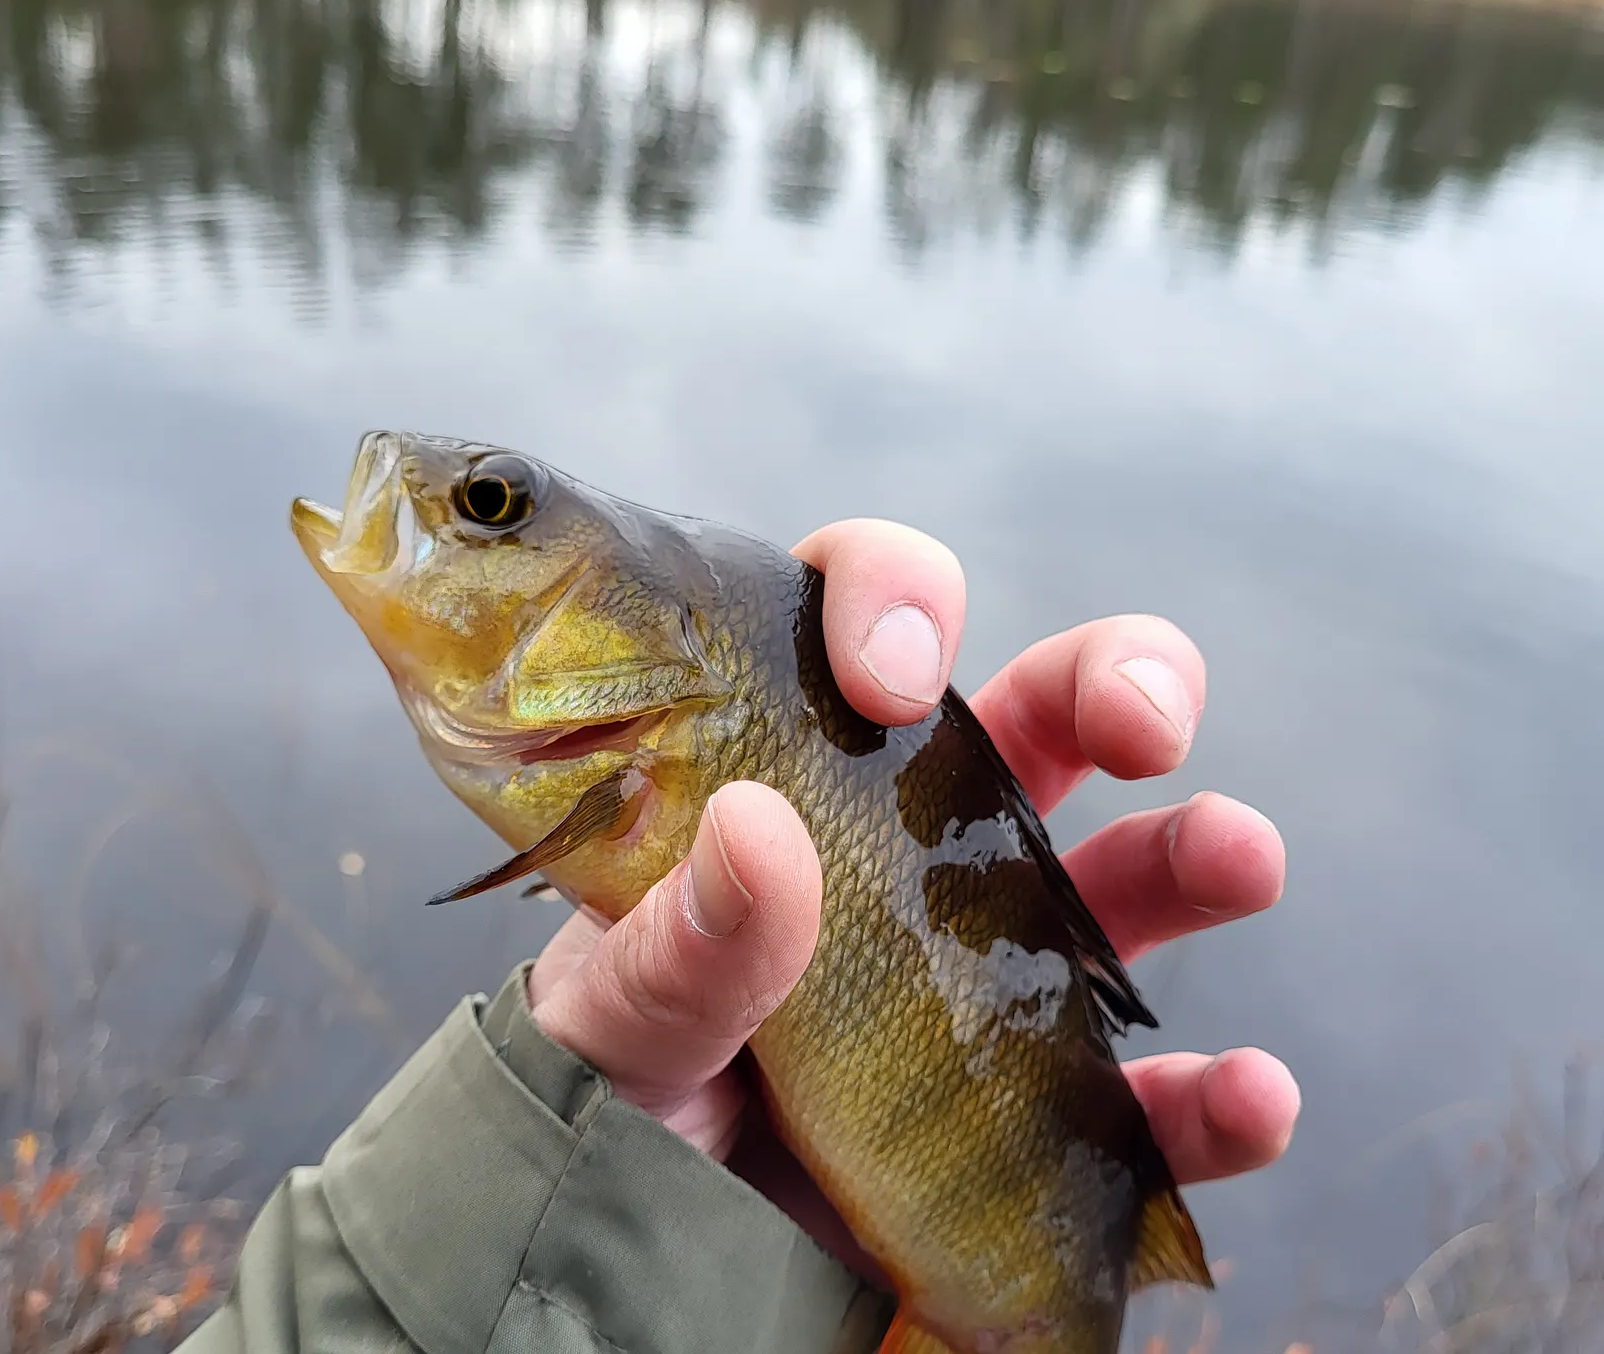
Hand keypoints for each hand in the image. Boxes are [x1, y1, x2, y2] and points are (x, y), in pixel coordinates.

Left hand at [526, 519, 1296, 1273]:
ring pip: (1130, 876)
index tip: (895, 678)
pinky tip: (1249, 1095)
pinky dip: (1217, 1096)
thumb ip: (671, 941)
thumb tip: (760, 831)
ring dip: (1201, 851)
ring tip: (1244, 854)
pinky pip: (1150, 1097)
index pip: (858, 622)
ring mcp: (990, 970)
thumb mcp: (612, 1016)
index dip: (896, 601)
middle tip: (1143, 720)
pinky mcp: (1038, 1113)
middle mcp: (911, 846)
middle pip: (1040, 712)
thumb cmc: (612, 1091)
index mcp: (795, 773)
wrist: (642, 1259)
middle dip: (1114, 678)